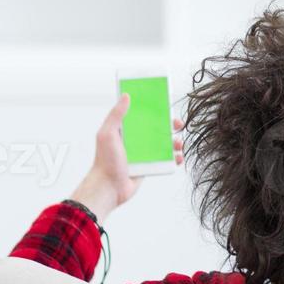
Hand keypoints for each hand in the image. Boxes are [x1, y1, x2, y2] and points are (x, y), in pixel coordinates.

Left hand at [68, 95, 184, 221]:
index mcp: (126, 129)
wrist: (109, 188)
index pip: (142, 114)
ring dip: (175, 141)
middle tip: (178, 124)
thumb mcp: (108, 134)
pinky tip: (177, 157)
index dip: (154, 108)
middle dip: (170, 124)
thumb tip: (126, 95)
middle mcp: (136, 139)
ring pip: (164, 143)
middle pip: (157, 127)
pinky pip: (166, 159)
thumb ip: (116, 115)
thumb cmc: (104, 161)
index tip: (165, 104)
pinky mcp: (149, 165)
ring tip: (179, 143)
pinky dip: (174, 158)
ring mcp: (144, 152)